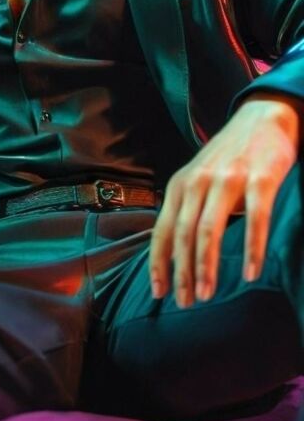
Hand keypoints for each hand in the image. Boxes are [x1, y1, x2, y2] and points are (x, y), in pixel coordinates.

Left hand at [148, 93, 302, 307]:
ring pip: (210, 230)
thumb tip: (171, 254)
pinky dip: (252, 249)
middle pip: (184, 235)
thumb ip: (185, 208)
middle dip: (182, 273)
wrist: (262, 117)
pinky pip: (255, 219)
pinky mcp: (260, 179)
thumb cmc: (227, 156)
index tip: (159, 293)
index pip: (163, 231)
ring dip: (207, 266)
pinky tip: (252, 273)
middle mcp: (199, 181)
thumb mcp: (196, 177)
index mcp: (180, 184)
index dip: (158, 264)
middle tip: (186, 303)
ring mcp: (229, 179)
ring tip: (207, 294)